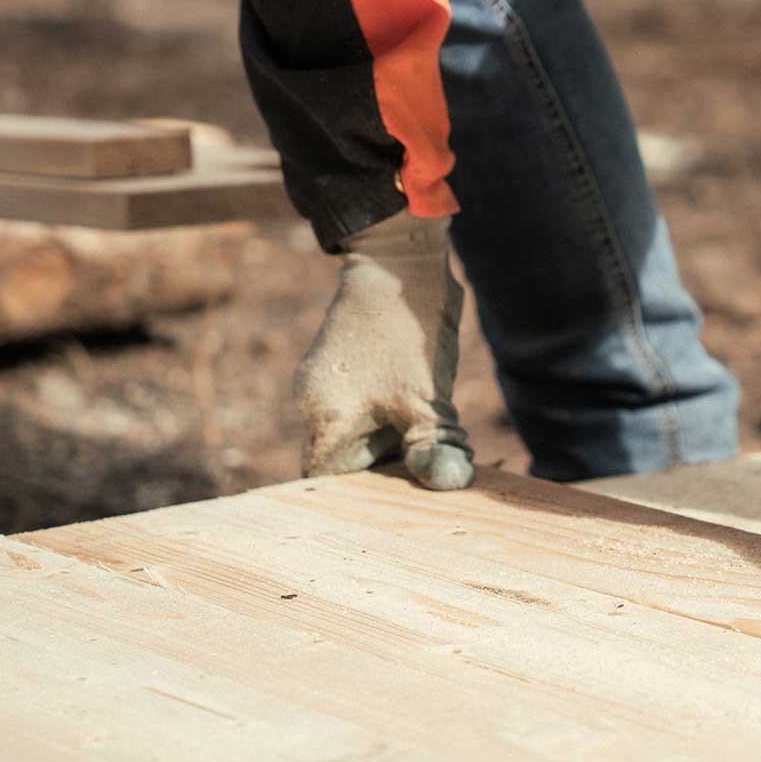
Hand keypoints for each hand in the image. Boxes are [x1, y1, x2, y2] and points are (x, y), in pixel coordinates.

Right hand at [293, 213, 474, 490]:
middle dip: (388, 466)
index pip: (328, 481)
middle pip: (346, 457)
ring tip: (433, 434)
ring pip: (360, 431)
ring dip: (396, 439)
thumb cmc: (408, 331)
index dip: (360, 497)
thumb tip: (446, 483)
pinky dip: (394, 416)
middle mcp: (314, 401)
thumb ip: (433, 445)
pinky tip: (426, 408)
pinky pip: (365, 406)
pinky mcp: (345, 363)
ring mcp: (327, 379)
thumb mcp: (427, 396)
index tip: (400, 501)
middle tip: (431, 468)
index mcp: (324, 415)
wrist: (399, 260)